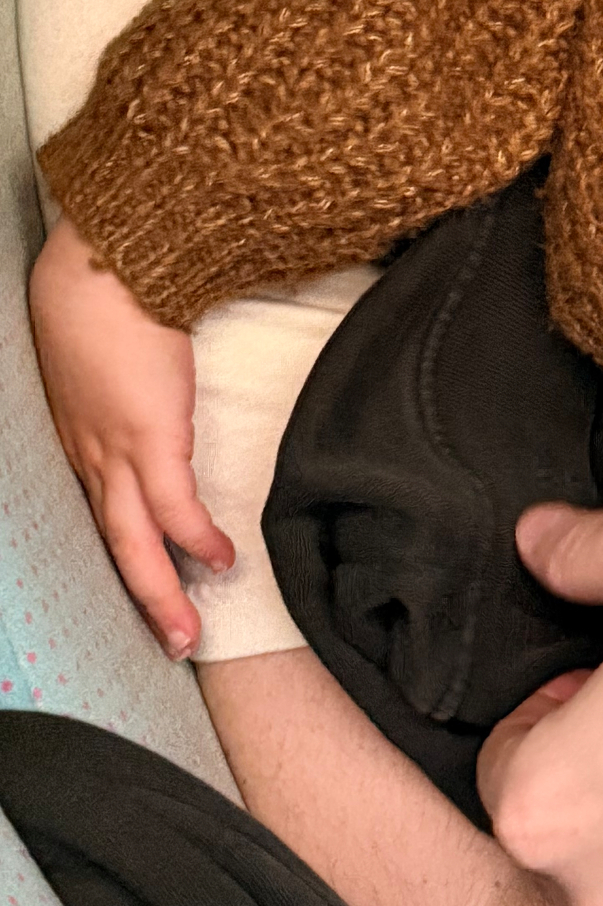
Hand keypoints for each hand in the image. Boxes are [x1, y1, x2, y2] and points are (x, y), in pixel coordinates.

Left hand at [29, 216, 232, 656]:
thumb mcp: (104, 346)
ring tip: (187, 632)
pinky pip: (175, 510)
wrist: (104, 266)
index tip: (150, 574)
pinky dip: (197, 539)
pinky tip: (220, 559)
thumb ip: (127, 371)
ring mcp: (115, 451)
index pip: (99, 506)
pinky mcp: (151, 439)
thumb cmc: (109, 290)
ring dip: (162, 593)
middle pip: (112, 542)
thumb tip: (159, 376)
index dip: (125, 544)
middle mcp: (88, 453)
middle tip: (169, 640)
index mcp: (78, 433)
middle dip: (141, 595)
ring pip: (134, 544)